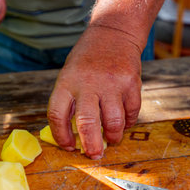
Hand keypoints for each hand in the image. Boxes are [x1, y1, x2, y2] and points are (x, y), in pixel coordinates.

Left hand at [47, 26, 142, 159]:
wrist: (113, 33)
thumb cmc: (87, 60)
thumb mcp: (69, 75)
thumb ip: (69, 102)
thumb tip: (72, 137)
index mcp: (67, 82)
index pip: (57, 115)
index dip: (61, 136)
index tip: (68, 146)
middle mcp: (88, 83)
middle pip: (87, 123)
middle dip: (91, 145)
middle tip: (94, 155)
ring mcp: (112, 83)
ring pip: (114, 122)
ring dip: (113, 136)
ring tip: (112, 139)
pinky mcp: (131, 83)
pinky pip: (132, 112)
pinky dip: (129, 122)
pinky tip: (124, 122)